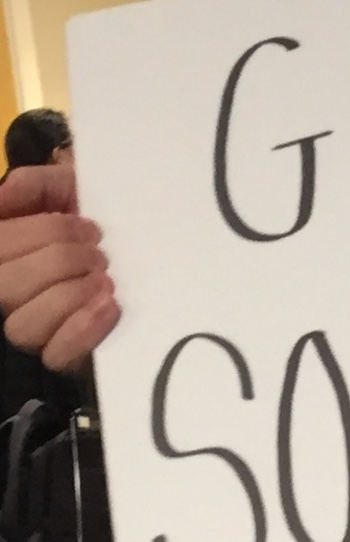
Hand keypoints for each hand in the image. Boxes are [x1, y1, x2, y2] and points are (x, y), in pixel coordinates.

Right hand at [0, 159, 117, 371]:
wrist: (144, 237)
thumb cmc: (94, 213)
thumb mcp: (63, 186)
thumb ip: (32, 184)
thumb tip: (4, 195)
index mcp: (3, 253)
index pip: (0, 247)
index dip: (46, 234)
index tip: (90, 227)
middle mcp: (6, 294)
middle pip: (7, 287)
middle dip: (63, 261)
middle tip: (100, 253)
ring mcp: (33, 327)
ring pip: (24, 326)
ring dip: (71, 296)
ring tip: (106, 279)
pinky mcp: (65, 354)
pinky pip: (55, 357)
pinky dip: (82, 331)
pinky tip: (109, 305)